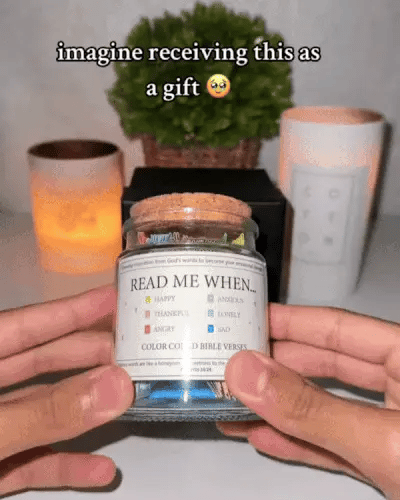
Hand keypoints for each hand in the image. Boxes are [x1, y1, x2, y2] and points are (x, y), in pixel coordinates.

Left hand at [0, 285, 132, 494]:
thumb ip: (47, 412)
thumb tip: (118, 386)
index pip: (27, 326)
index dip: (73, 310)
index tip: (116, 298)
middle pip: (43, 365)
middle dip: (91, 357)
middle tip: (137, 349)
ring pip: (44, 412)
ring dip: (87, 412)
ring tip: (132, 398)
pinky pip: (32, 461)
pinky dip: (64, 465)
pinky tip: (102, 470)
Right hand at [218, 304, 399, 498]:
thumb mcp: (383, 440)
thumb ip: (314, 410)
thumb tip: (249, 373)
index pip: (338, 327)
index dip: (290, 321)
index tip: (246, 319)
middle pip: (326, 365)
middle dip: (275, 367)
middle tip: (230, 365)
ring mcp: (391, 428)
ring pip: (325, 408)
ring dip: (278, 409)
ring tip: (233, 402)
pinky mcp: (387, 465)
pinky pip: (335, 445)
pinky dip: (300, 442)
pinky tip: (263, 435)